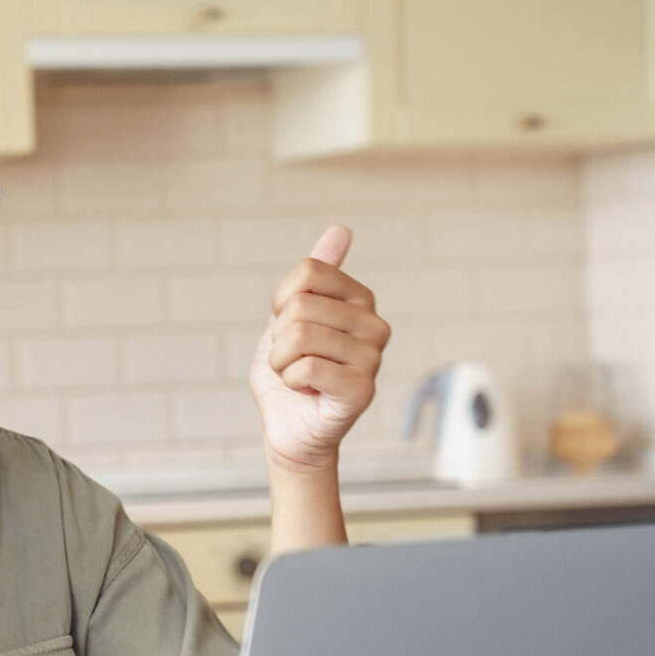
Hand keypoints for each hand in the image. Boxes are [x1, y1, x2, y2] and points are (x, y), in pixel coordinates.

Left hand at [248, 226, 390, 472]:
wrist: (287, 426)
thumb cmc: (290, 370)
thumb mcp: (290, 314)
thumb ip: (315, 273)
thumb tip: (342, 229)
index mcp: (360, 299)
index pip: (308, 272)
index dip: (281, 302)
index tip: (289, 327)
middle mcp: (375, 325)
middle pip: (300, 305)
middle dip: (279, 337)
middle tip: (294, 360)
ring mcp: (373, 357)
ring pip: (299, 336)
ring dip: (281, 362)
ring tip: (299, 376)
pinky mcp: (362, 390)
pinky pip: (306, 368)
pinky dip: (291, 382)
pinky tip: (307, 392)